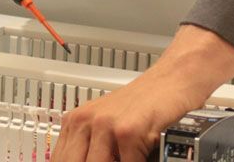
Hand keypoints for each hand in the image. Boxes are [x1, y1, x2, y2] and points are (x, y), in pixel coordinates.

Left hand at [51, 25, 233, 161]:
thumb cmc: (142, 104)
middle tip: (112, 161)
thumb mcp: (107, 124)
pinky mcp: (128, 132)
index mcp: (74, 122)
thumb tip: (83, 161)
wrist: (171, 80)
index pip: (62, 159)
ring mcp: (105, 125)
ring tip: (128, 159)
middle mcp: (85, 121)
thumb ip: (91, 146)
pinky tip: (143, 157)